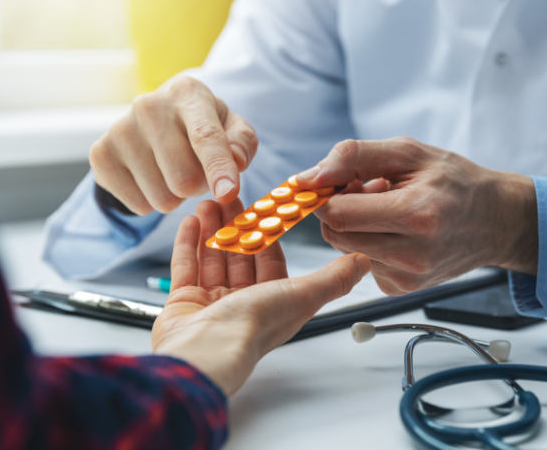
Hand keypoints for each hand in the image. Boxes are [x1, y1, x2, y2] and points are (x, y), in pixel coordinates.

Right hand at [89, 75, 257, 214]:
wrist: (155, 119)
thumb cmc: (202, 125)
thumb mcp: (232, 127)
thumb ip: (243, 144)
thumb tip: (235, 162)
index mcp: (187, 93)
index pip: (205, 136)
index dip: (218, 167)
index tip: (227, 193)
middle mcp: (148, 106)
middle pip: (184, 180)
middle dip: (199, 186)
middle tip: (196, 170)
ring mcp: (119, 129)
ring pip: (162, 198)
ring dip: (175, 196)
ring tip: (172, 172)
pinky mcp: (100, 154)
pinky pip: (138, 206)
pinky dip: (151, 201)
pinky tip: (150, 177)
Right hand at [151, 199, 370, 395]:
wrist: (204, 352)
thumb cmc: (252, 327)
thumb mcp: (301, 295)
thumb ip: (333, 278)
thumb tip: (363, 262)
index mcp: (273, 303)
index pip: (271, 259)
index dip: (266, 231)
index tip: (262, 205)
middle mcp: (243, 304)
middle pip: (240, 255)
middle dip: (235, 224)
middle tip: (229, 195)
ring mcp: (211, 304)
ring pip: (213, 258)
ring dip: (211, 229)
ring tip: (208, 200)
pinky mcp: (183, 304)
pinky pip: (186, 268)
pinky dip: (188, 244)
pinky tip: (190, 221)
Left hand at [296, 137, 536, 294]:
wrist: (495, 220)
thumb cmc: (453, 181)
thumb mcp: (408, 152)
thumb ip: (353, 157)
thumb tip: (308, 177)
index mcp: (416, 215)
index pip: (339, 214)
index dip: (326, 195)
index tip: (335, 182)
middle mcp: (412, 254)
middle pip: (336, 234)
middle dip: (340, 208)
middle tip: (367, 189)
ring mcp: (407, 277)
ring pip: (345, 249)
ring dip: (354, 226)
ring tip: (385, 208)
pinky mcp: (400, 289)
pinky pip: (360, 262)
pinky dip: (367, 242)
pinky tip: (393, 229)